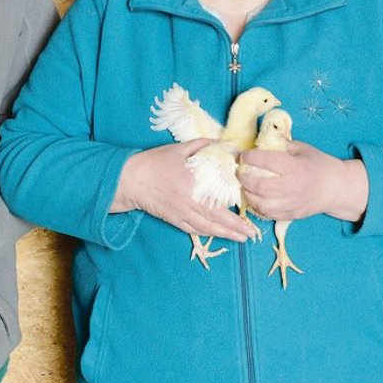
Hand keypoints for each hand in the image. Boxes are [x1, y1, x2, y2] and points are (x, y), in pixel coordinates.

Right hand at [112, 139, 258, 242]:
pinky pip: (194, 230)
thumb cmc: (155, 162)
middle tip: (252, 233)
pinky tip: (218, 235)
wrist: (130, 180)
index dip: (235, 208)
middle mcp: (189, 202)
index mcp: (193, 184)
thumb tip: (225, 144)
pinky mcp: (173, 219)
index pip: (219, 200)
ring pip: (207, 228)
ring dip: (225, 234)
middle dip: (236, 228)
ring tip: (241, 238)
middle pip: (216, 219)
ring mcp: (181, 213)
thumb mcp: (179, 149)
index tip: (249, 210)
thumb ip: (203, 146)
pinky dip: (208, 233)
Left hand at [238, 141, 368, 222]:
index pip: (267, 162)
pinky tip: (254, 198)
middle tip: (238, 172)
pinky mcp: (291, 215)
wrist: (336, 188)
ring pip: (262, 205)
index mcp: (295, 167)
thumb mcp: (301, 148)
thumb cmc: (318, 164)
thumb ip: (281, 145)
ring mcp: (291, 204)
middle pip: (260, 187)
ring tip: (244, 186)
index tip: (243, 155)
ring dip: (248, 195)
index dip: (250, 157)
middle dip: (244, 179)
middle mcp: (292, 187)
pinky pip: (269, 215)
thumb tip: (258, 142)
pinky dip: (258, 207)